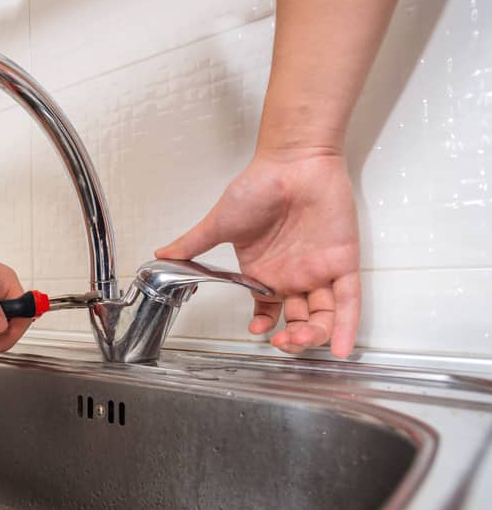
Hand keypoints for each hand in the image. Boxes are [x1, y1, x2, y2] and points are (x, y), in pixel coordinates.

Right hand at [154, 150, 360, 357]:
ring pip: (322, 315)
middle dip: (291, 338)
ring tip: (300, 341)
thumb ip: (192, 244)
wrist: (292, 162)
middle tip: (283, 341)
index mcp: (264, 270)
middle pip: (297, 319)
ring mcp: (318, 270)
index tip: (258, 331)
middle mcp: (293, 274)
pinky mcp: (342, 262)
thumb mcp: (219, 223)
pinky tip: (340, 347)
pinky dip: (346, 326)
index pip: (267, 309)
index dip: (265, 325)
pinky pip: (349, 300)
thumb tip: (161, 254)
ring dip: (314, 336)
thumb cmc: (258, 185)